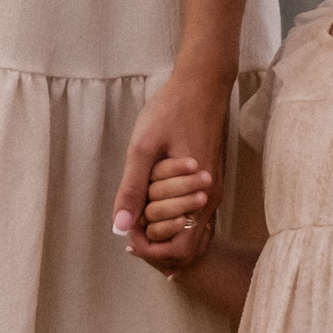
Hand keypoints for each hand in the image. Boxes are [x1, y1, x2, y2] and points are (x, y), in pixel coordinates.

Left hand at [113, 64, 231, 258]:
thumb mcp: (143, 147)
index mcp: (199, 196)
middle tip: (129, 226)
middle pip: (186, 247)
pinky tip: (152, 204)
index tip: (126, 232)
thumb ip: (132, 188)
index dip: (148, 248)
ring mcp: (213, 191)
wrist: (203, 83)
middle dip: (155, 242)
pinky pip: (193, 214)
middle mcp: (211, 200)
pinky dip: (172, 217)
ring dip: (163, 229)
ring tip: (138, 216)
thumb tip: (119, 227)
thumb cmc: (172, 110)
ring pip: (190, 231)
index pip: (178, 249)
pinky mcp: (210, 181)